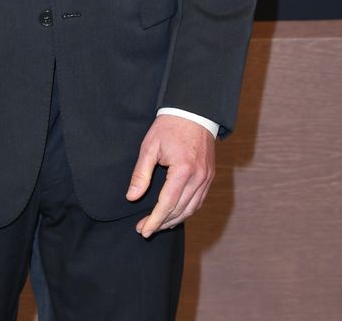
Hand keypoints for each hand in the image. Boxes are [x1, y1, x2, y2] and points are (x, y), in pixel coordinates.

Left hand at [125, 115, 214, 237]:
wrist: (193, 112)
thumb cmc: (169, 127)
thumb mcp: (150, 146)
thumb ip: (141, 173)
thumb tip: (132, 197)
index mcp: (183, 170)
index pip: (167, 204)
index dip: (154, 220)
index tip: (143, 230)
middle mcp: (198, 177)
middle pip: (180, 210)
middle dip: (161, 223)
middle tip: (144, 229)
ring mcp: (206, 178)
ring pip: (191, 209)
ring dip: (174, 220)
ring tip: (158, 225)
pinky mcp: (209, 176)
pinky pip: (199, 201)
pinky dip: (186, 211)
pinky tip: (174, 214)